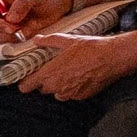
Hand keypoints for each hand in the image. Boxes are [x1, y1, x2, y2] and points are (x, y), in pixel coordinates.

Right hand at [0, 0, 77, 40]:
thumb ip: (22, 4)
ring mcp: (3, 27)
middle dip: (3, 33)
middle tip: (19, 31)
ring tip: (28, 27)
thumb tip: (10, 18)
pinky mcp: (12, 36)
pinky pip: (11, 43)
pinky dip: (20, 41)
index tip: (10, 28)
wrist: (55, 4)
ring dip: (12, 38)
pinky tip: (30, 31)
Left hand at [12, 30, 136, 100]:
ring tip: (69, 73)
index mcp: (50, 73)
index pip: (27, 86)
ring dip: (59, 86)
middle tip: (54, 70)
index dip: (25, 83)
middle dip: (45, 81)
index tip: (27, 79)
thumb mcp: (68, 40)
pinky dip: (73, 88)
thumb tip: (36, 40)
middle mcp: (57, 86)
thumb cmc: (90, 48)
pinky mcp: (81, 96)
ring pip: (57, 93)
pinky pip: (71, 94)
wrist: (112, 57)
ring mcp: (70, 93)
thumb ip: (49, 41)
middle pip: (42, 89)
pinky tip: (81, 77)